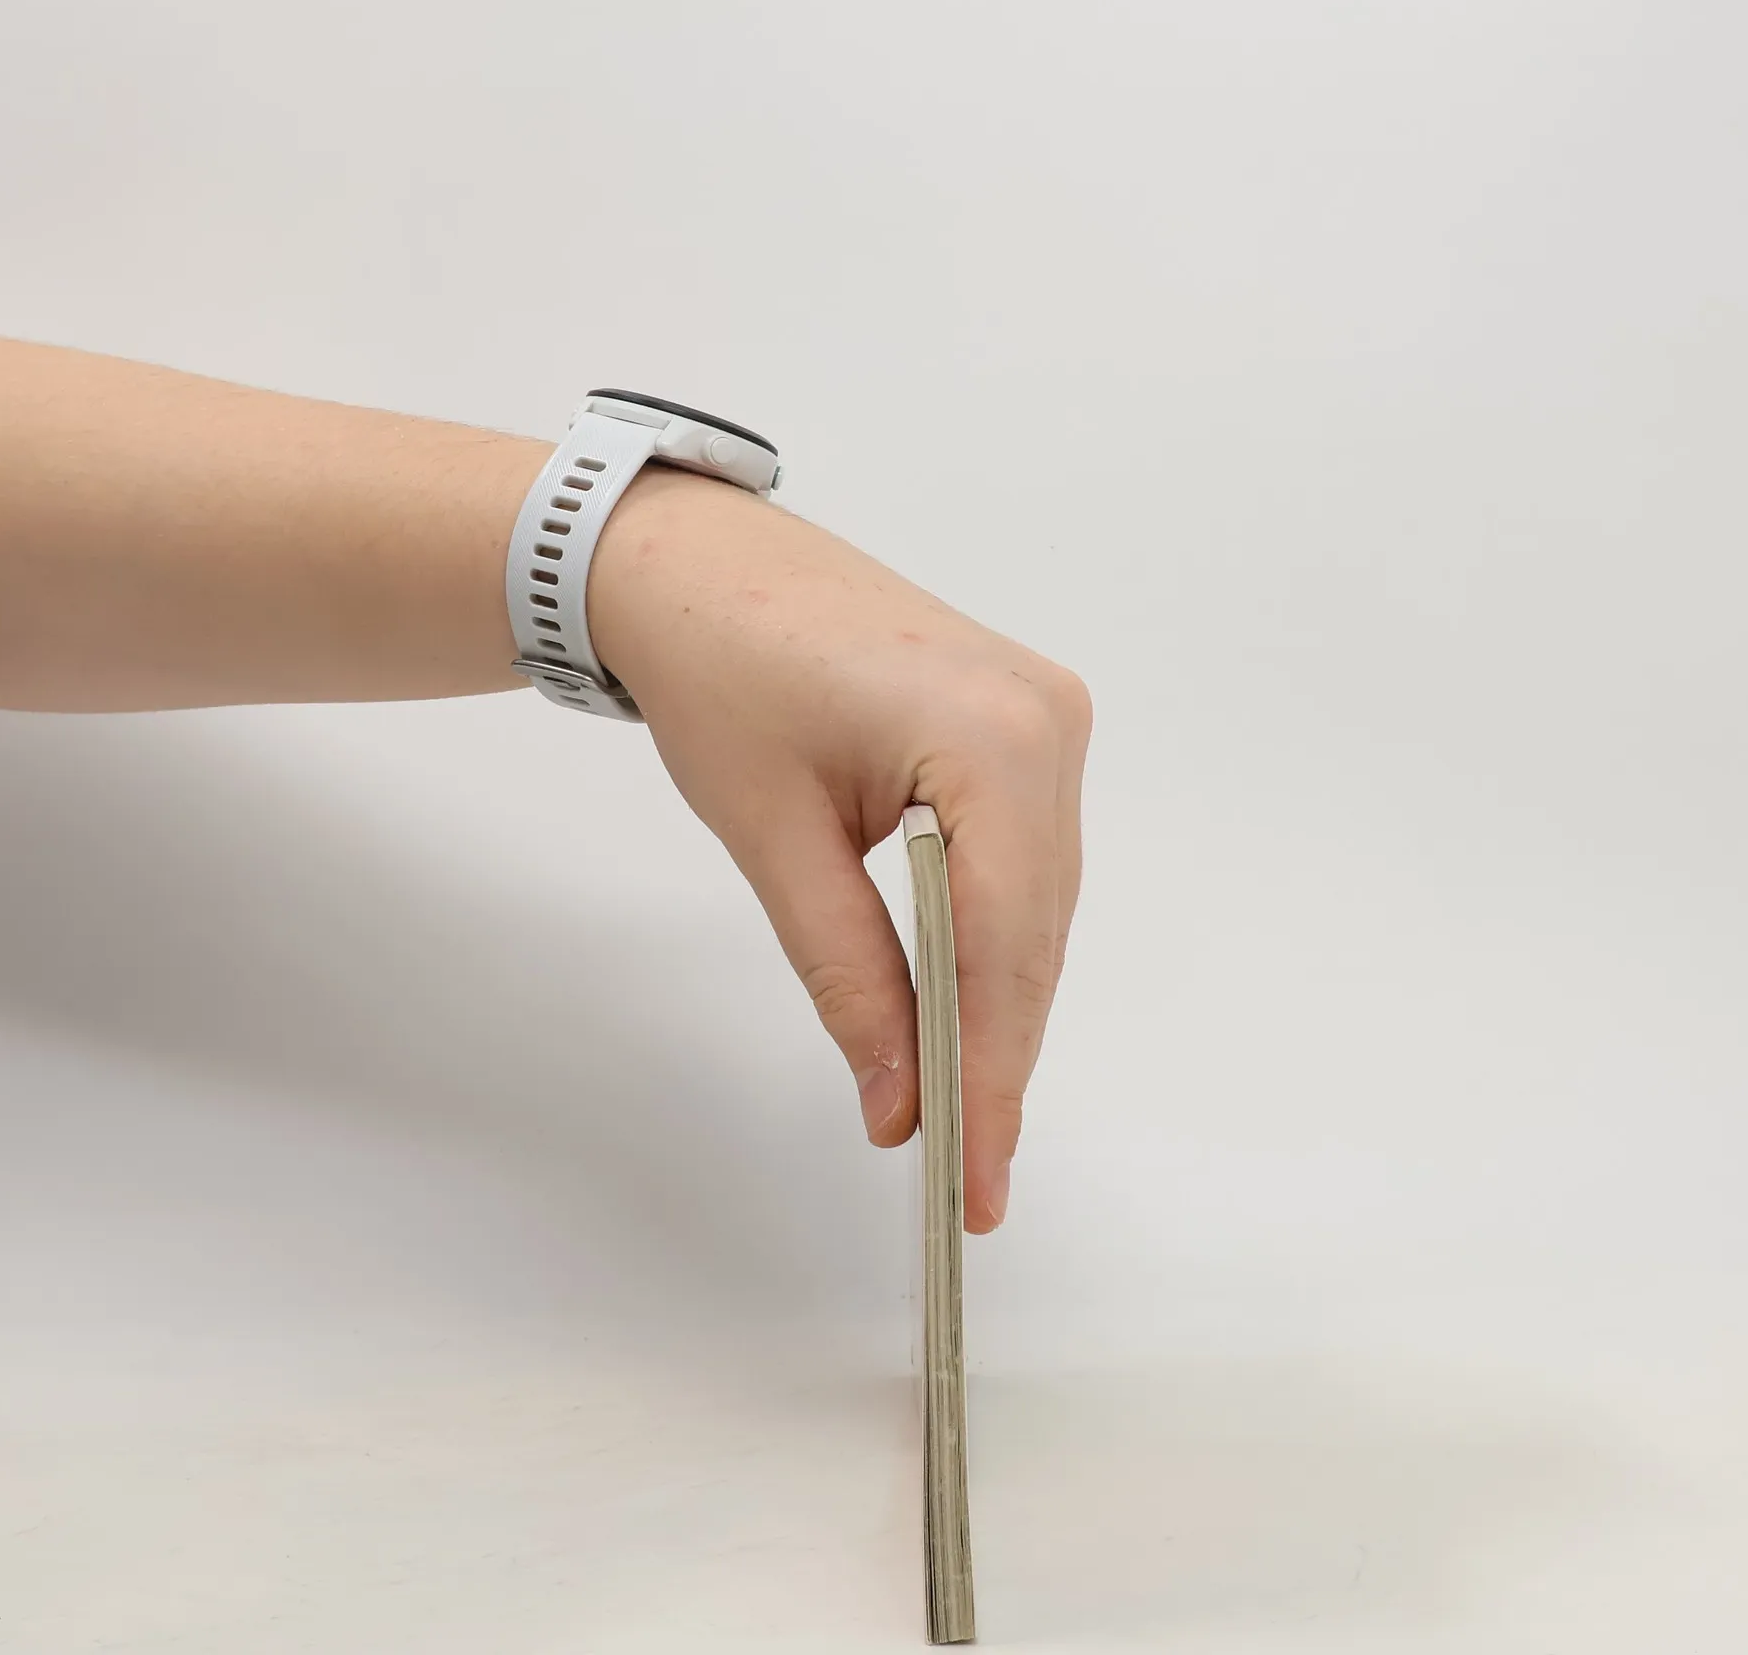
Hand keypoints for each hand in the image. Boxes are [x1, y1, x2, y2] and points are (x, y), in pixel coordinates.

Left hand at [590, 467, 1090, 1232]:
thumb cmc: (721, 674)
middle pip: (1036, 930)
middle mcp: (1048, 717)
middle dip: (996, 1051)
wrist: (699, 566)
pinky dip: (993, 934)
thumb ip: (849, 976)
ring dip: (997, 999)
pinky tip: (959, 998)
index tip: (976, 1180)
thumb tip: (901, 1103)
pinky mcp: (1026, 718)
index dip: (992, 1074)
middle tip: (964, 1168)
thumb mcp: (774, 840)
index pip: (1006, 942)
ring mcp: (1047, 711)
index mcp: (994, 735)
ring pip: (1039, 901)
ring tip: (959, 1106)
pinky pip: (1029, 856)